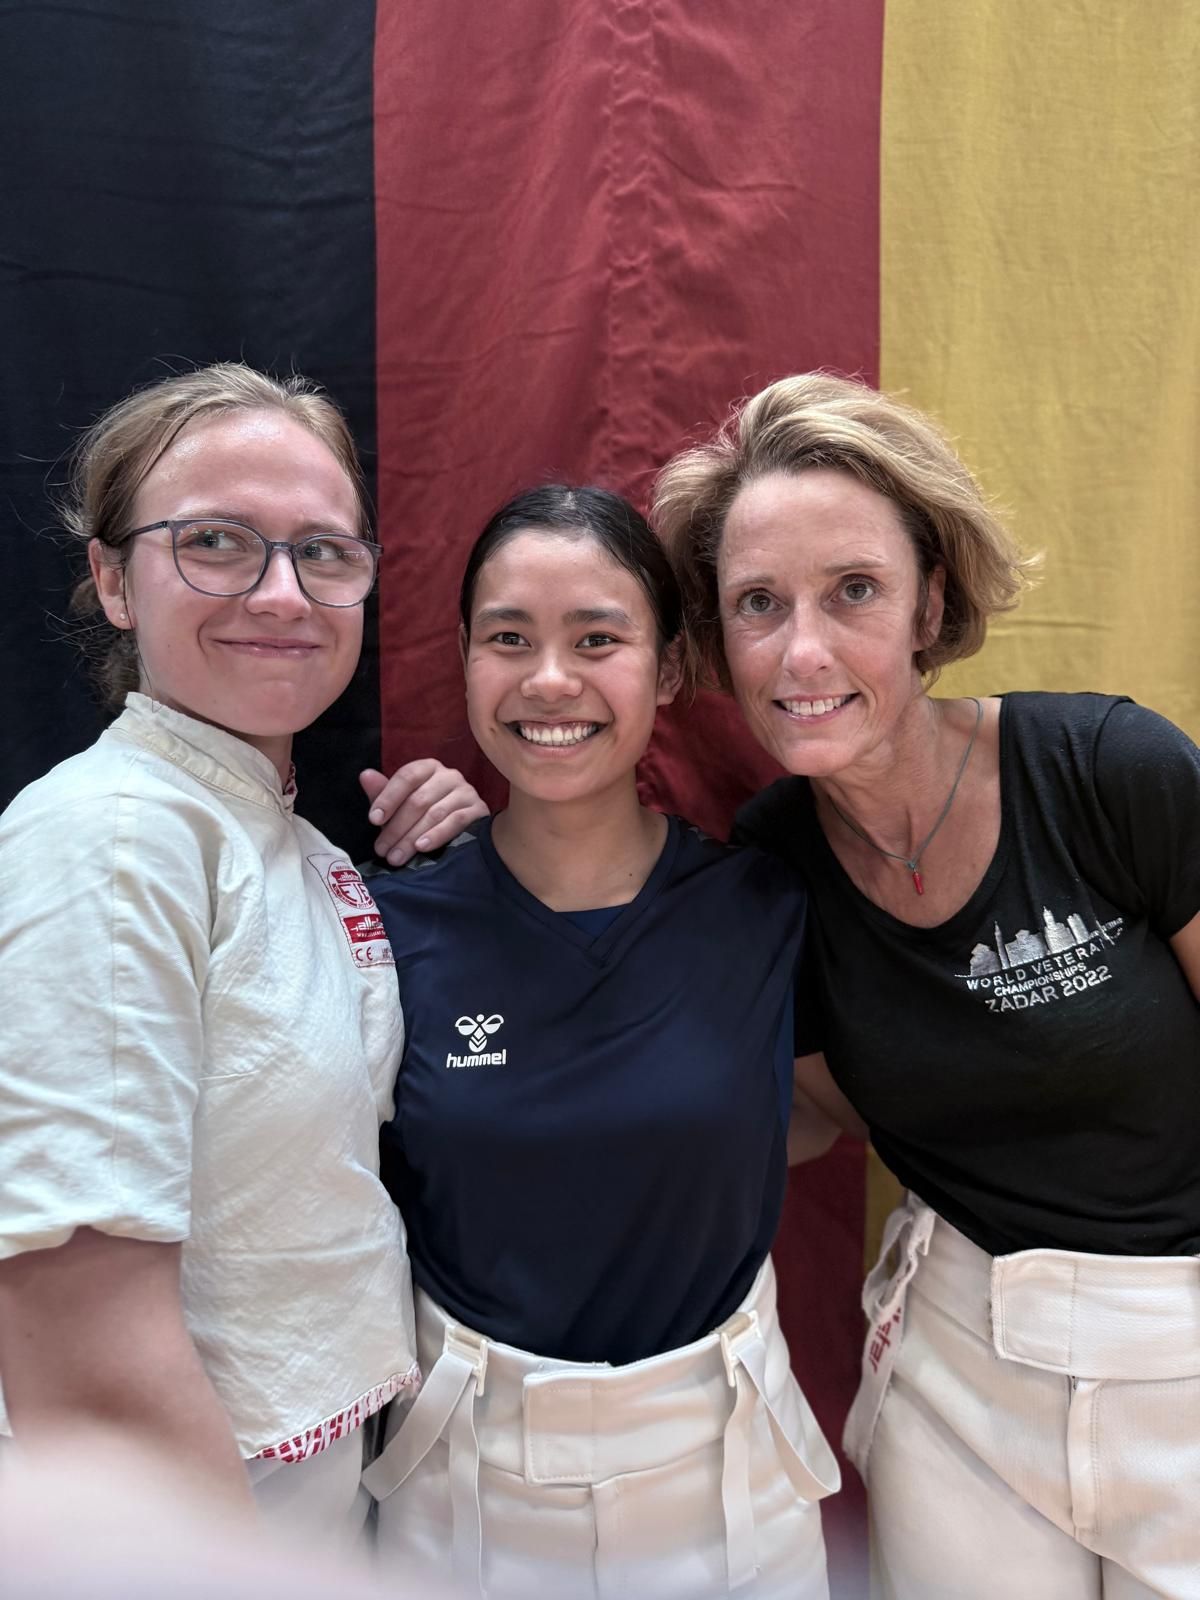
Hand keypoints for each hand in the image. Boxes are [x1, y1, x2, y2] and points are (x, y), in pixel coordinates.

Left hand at [361, 761, 488, 864]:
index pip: (407, 776)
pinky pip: (456, 821)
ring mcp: (466, 792)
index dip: (388, 798)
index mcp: (428, 768)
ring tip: (396, 856)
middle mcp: (449, 775)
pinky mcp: (478, 810)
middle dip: (396, 827)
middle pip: (418, 799)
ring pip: (434, 813)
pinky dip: (437, 835)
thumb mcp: (400, 804)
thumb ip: (383, 792)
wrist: (463, 830)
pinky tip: (421, 848)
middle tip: (382, 849)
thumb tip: (365, 775)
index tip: (373, 820)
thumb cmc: (424, 814)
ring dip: (411, 837)